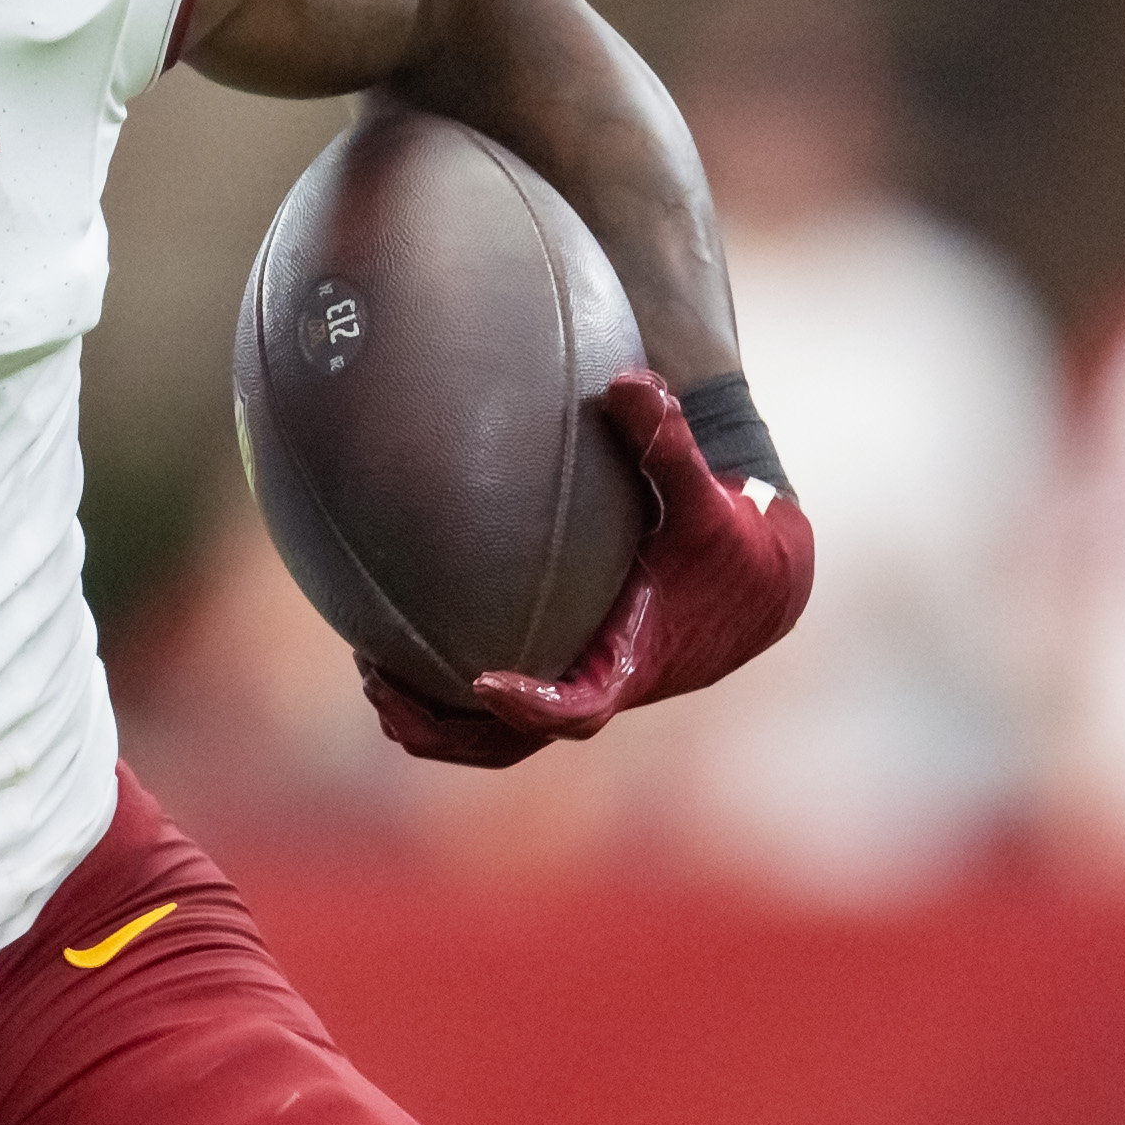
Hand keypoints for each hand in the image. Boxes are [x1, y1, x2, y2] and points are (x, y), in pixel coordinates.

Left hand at [365, 370, 813, 766]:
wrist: (757, 585)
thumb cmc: (727, 543)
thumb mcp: (705, 497)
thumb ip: (667, 444)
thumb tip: (627, 381)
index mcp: (630, 664)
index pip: (578, 707)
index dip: (532, 706)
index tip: (481, 682)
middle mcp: (593, 688)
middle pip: (509, 743)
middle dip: (442, 728)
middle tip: (378, 681)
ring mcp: (569, 687)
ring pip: (489, 736)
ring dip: (429, 718)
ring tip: (368, 669)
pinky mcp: (555, 673)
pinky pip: (488, 707)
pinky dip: (441, 688)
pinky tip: (388, 638)